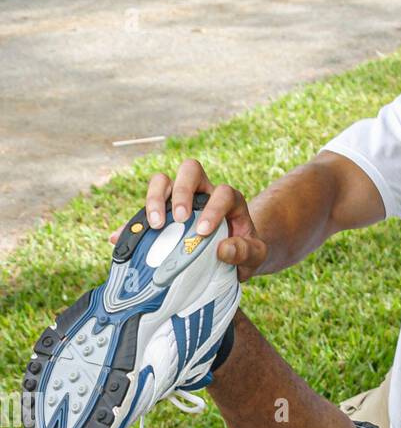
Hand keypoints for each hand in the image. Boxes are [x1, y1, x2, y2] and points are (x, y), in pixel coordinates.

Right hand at [110, 158, 267, 280]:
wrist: (234, 256)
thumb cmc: (245, 252)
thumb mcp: (255, 255)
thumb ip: (245, 252)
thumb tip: (223, 249)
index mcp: (228, 199)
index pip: (222, 192)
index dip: (213, 208)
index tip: (202, 231)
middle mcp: (204, 192)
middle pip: (189, 171)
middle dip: (181, 192)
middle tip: (178, 219)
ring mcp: (180, 200)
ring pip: (163, 181)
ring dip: (155, 198)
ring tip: (155, 226)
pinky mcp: (162, 213)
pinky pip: (143, 211)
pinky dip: (131, 224)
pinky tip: (118, 238)